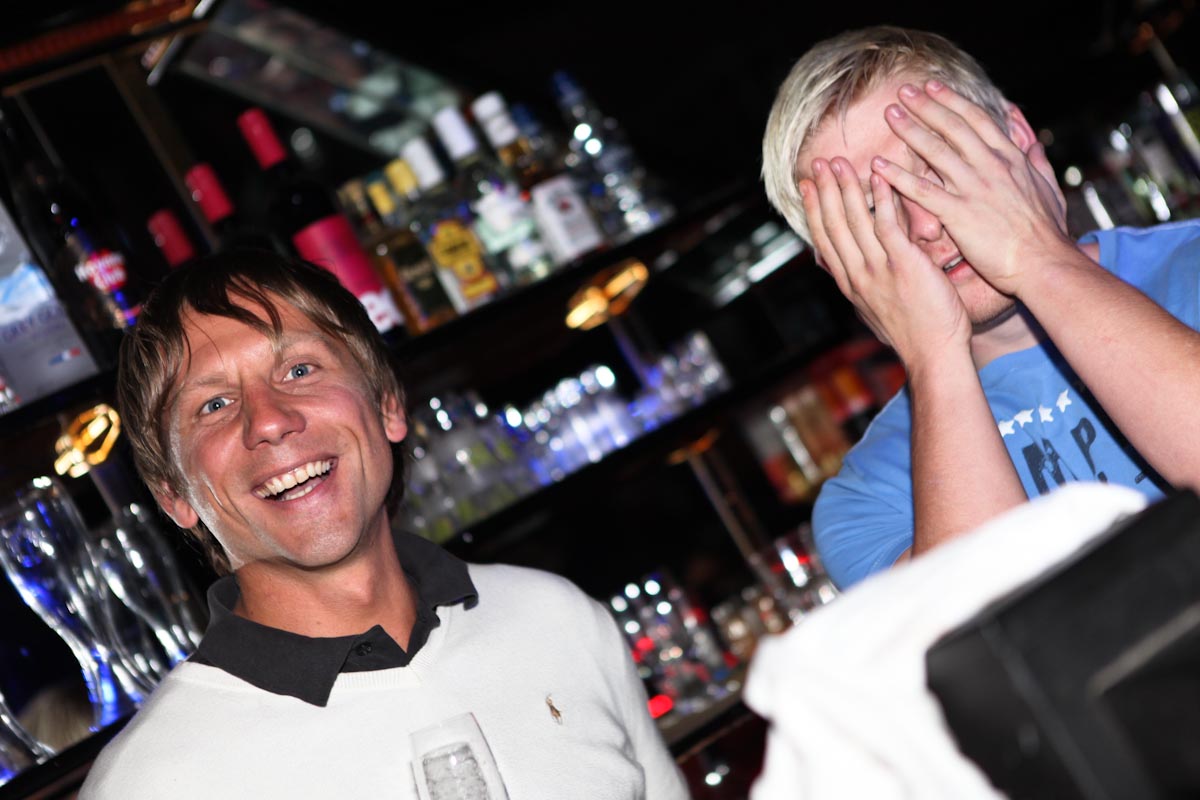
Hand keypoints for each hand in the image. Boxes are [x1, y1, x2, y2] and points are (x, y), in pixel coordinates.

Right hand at [801, 155, 971, 366]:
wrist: (933, 355)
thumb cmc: (914, 334)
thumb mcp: (874, 311)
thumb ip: (860, 286)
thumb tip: (842, 272)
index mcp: (850, 284)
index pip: (825, 240)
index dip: (814, 210)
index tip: (807, 188)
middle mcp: (858, 275)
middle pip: (834, 225)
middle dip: (824, 192)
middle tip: (818, 164)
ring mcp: (879, 270)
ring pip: (855, 221)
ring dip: (846, 188)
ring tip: (840, 163)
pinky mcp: (904, 265)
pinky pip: (888, 226)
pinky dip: (882, 198)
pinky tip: (878, 176)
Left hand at [870, 80, 1073, 296]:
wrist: (1043, 262)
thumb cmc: (1046, 233)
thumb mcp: (1049, 189)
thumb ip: (1039, 163)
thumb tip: (1034, 143)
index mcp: (1010, 159)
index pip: (977, 120)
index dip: (953, 101)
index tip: (933, 87)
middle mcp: (990, 167)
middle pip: (952, 128)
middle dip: (926, 106)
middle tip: (903, 91)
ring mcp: (973, 188)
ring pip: (935, 152)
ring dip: (910, 131)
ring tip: (889, 114)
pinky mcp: (958, 214)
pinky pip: (922, 191)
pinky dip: (898, 176)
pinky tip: (879, 166)